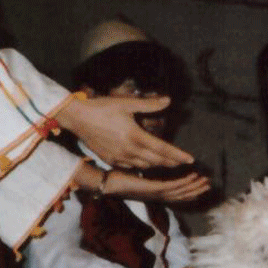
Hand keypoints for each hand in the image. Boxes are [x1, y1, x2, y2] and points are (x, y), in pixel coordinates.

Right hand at [56, 93, 193, 169]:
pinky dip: (141, 166)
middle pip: (156, 161)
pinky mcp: (110, 160)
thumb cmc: (101, 108)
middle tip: (182, 163)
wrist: (76, 118)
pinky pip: (131, 166)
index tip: (191, 159)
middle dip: (171, 162)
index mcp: (136, 136)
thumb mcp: (126, 103)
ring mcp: (119, 157)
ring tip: (167, 163)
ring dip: (157, 165)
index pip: (163, 149)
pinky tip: (144, 163)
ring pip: (145, 165)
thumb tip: (168, 100)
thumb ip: (149, 104)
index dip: (178, 155)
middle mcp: (129, 150)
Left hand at [103, 167, 210, 204]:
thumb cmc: (116, 179)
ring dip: (194, 187)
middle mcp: (157, 197)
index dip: (189, 192)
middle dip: (196, 191)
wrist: (105, 183)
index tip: (199, 186)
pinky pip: (172, 186)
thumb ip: (144, 174)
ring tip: (205, 181)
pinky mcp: (152, 188)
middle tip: (208, 185)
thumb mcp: (134, 176)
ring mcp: (155, 193)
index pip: (176, 195)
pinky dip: (184, 182)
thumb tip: (149, 167)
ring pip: (180, 192)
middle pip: (182, 196)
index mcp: (154, 195)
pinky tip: (193, 176)